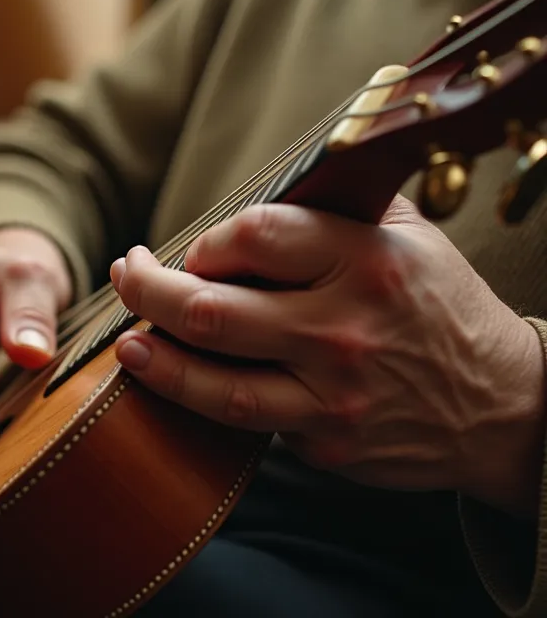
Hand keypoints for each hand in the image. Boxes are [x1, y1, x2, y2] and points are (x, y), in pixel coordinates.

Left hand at [109, 196, 544, 516]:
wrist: (503, 405)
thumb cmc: (437, 306)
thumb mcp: (406, 236)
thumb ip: (333, 207)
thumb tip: (254, 188)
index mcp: (365, 261)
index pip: (253, 235)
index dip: (206, 240)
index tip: (194, 248)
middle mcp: (344, 328)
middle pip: (211, 310)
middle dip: (148, 291)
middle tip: (128, 276)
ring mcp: (334, 393)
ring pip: (215, 382)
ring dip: (156, 361)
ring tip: (126, 342)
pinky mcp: (328, 443)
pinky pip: (247, 422)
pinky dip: (205, 401)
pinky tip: (177, 381)